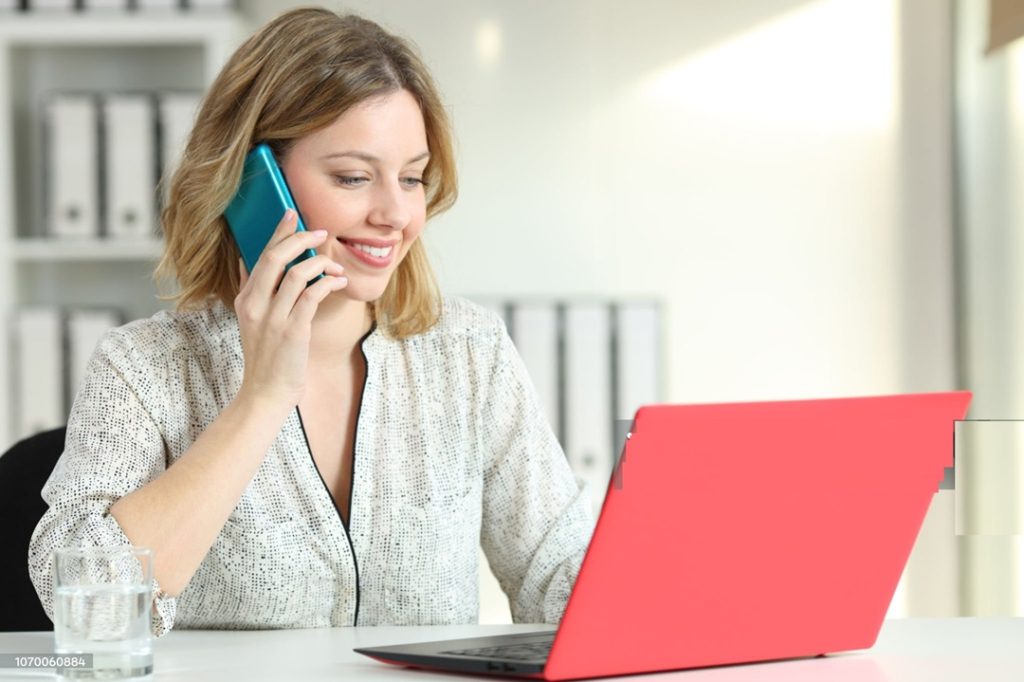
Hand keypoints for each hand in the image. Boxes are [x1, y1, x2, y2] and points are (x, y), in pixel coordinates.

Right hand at [233, 209, 347, 407]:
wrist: (265, 393)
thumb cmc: (266, 356)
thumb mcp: (250, 321)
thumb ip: (250, 291)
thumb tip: (246, 261)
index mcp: (245, 299)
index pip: (260, 256)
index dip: (278, 233)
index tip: (292, 214)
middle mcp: (255, 305)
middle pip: (275, 258)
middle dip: (300, 239)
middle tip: (320, 232)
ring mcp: (273, 318)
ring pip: (297, 274)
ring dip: (320, 263)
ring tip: (335, 265)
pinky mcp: (292, 331)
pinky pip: (312, 296)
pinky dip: (327, 283)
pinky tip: (338, 281)